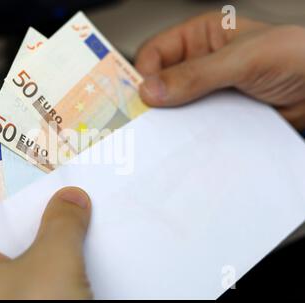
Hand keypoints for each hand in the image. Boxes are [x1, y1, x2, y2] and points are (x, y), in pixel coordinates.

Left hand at [0, 187, 91, 298]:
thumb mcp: (53, 263)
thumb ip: (63, 222)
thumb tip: (72, 199)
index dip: (27, 188)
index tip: (56, 176)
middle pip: (10, 232)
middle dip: (46, 217)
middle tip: (76, 199)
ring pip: (24, 259)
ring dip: (53, 244)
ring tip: (83, 224)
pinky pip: (30, 282)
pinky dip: (52, 269)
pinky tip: (78, 260)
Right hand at [136, 12, 304, 129]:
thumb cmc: (298, 58)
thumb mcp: (243, 60)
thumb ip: (196, 74)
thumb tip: (152, 90)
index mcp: (201, 36)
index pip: (156, 53)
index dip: (143, 74)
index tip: (138, 99)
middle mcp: (201, 63)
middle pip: (161, 82)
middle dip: (154, 101)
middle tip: (146, 122)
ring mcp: (210, 92)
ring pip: (176, 107)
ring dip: (172, 121)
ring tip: (168, 135)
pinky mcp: (219, 116)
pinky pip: (195, 125)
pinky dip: (189, 135)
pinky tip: (189, 142)